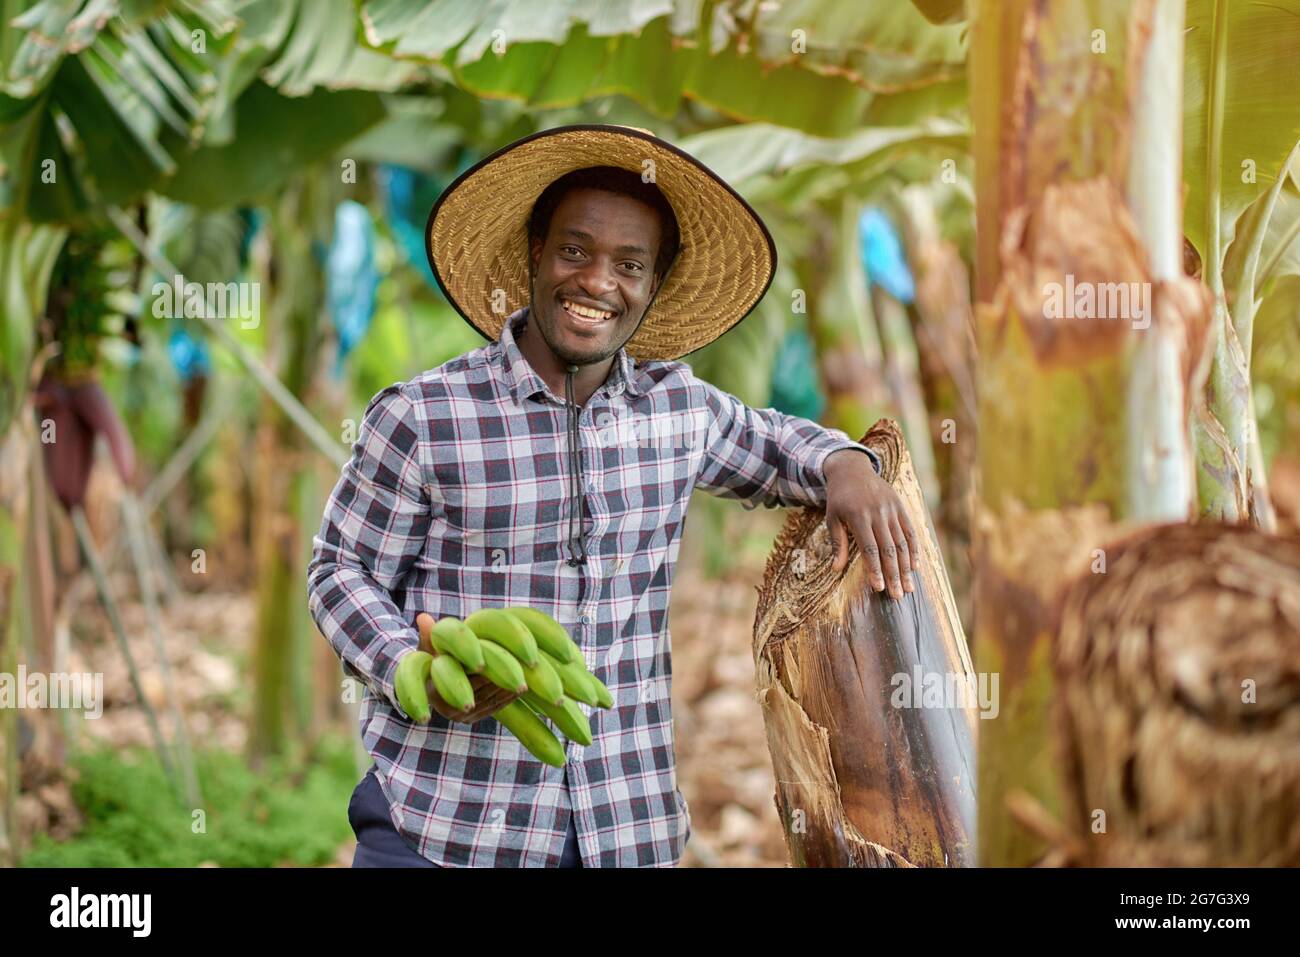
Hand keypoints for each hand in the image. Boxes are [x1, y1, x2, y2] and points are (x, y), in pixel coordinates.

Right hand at [416, 613, 520, 722]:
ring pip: (492, 698)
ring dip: (511, 683)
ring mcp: (464, 716)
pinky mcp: (475, 719)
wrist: (433, 686)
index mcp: (436, 692)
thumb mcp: (427, 649)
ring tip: (528, 669)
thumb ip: (428, 636)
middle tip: (524, 659)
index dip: (484, 665)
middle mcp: (449, 709)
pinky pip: (497, 707)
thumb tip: (422, 617)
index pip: (466, 676)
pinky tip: (525, 682)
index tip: (501, 653)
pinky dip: (511, 696)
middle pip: (483, 688)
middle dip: (503, 672)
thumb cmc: (431, 660)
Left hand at [823, 449, 919, 599]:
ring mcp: (892, 510)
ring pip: (902, 543)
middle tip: (897, 596)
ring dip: (906, 567)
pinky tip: (914, 567)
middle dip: (894, 574)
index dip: (875, 569)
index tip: (878, 587)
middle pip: (889, 549)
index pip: (869, 549)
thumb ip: (838, 543)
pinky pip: (910, 531)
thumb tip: (836, 570)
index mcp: (859, 516)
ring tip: (908, 588)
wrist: (853, 469)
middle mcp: (878, 513)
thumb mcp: (832, 517)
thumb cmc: (839, 497)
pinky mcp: (901, 507)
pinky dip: (914, 550)